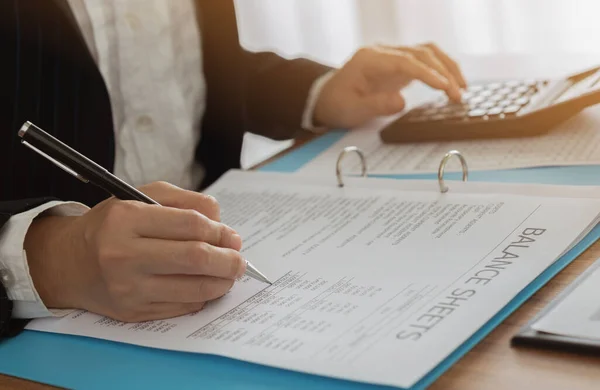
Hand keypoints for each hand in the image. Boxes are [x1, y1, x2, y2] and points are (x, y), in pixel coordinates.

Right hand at [24, 182, 245, 321]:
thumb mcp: (141, 197)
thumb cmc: (112, 225)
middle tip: (240, 260)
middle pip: (196, 259)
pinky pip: (182, 307)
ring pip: (194, 289)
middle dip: (228, 260)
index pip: (191, 225)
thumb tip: (222, 224)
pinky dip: (202, 297)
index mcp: (126, 219)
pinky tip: (205, 286)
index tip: (232, 236)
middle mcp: (123, 255)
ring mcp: (128, 288)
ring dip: (222, 282)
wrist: (69, 263)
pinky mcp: (132, 312)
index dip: (220, 232)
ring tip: (228, 274)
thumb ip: (185, 201)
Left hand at [313, 43, 466, 128]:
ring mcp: (392, 57)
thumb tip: (401, 102)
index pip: (405, 61)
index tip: (445, 87)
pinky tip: (451, 84)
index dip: (427, 73)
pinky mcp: (398, 65)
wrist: (326, 98)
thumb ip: (375, 105)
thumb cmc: (337, 104)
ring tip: (461, 89)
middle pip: (421, 53)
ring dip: (446, 68)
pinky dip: (440, 70)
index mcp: (369, 60)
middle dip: (443, 72)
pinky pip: (424, 61)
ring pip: (426, 53)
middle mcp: (383, 52)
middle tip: (457, 95)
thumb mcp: (351, 110)